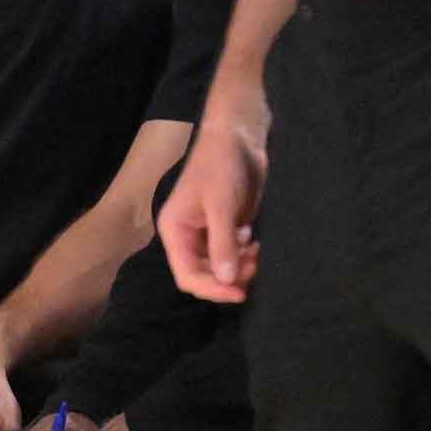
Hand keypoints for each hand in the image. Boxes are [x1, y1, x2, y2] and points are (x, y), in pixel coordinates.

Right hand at [158, 123, 264, 302]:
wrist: (239, 138)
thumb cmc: (221, 166)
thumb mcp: (221, 205)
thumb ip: (222, 244)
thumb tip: (226, 281)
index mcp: (174, 230)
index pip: (187, 274)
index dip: (211, 289)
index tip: (239, 292)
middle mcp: (187, 235)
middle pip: (204, 275)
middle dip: (229, 276)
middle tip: (253, 264)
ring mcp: (206, 233)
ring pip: (220, 267)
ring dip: (239, 266)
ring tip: (255, 249)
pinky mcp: (225, 228)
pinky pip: (232, 254)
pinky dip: (245, 255)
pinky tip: (253, 239)